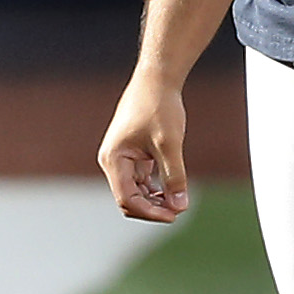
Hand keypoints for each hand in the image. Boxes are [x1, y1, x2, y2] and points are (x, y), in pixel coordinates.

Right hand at [98, 77, 189, 222]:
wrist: (158, 77)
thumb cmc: (159, 106)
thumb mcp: (170, 143)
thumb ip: (174, 176)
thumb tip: (179, 206)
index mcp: (113, 160)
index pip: (127, 199)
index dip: (149, 212)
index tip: (173, 215)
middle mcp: (113, 161)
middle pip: (130, 197)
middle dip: (152, 207)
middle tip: (178, 211)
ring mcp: (123, 157)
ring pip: (137, 189)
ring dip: (155, 198)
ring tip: (178, 201)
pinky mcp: (134, 152)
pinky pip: (142, 177)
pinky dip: (156, 185)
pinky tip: (172, 188)